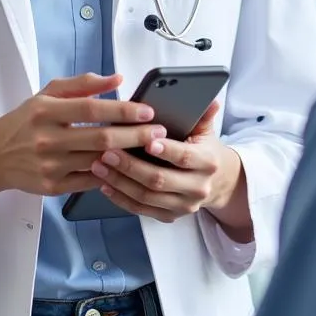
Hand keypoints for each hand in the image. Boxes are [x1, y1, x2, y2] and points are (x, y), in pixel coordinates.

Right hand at [0, 73, 166, 224]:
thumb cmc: (27, 120)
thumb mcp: (48, 93)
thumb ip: (83, 84)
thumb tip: (118, 78)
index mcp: (46, 111)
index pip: (91, 109)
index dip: (122, 110)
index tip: (148, 110)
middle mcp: (47, 139)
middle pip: (100, 138)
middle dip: (135, 135)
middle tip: (160, 132)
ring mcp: (50, 166)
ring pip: (98, 162)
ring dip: (128, 156)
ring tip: (151, 150)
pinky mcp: (52, 187)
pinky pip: (89, 181)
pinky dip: (111, 174)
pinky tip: (129, 167)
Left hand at [89, 101, 251, 236]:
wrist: (216, 182)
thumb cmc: (204, 150)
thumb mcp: (206, 131)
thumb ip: (203, 115)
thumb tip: (210, 100)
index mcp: (208, 162)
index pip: (184, 157)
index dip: (165, 150)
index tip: (145, 141)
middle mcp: (197, 187)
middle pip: (160, 180)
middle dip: (131, 166)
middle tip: (108, 152)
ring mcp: (183, 205)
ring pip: (146, 196)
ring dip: (120, 182)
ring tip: (99, 166)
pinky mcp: (170, 216)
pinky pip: (141, 209)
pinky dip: (121, 198)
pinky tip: (105, 185)